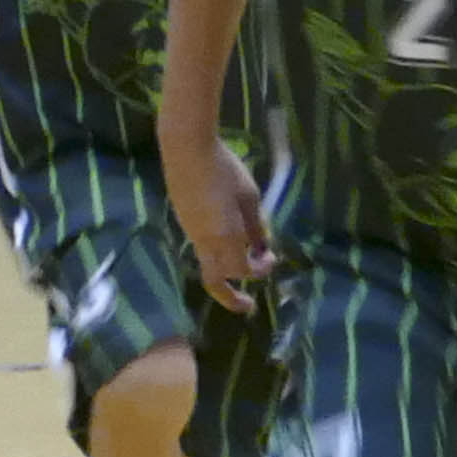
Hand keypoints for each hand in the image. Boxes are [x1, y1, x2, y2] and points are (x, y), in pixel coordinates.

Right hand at [164, 135, 273, 306]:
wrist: (186, 149)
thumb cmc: (224, 168)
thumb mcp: (249, 196)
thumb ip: (255, 225)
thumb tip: (261, 247)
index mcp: (226, 237)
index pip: (243, 270)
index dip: (260, 270)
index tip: (271, 259)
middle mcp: (206, 242)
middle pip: (215, 282)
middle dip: (231, 298)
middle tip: (247, 306)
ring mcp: (191, 233)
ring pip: (207, 266)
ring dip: (225, 273)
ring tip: (243, 265)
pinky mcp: (184, 222)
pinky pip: (201, 249)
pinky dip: (217, 254)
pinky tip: (228, 239)